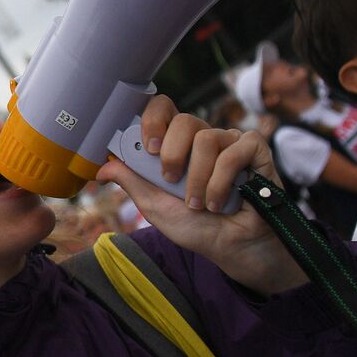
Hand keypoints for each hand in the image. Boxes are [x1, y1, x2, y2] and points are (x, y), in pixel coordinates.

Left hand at [96, 97, 307, 294]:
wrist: (232, 248)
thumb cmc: (196, 227)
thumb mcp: (155, 206)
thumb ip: (132, 182)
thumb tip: (101, 169)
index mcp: (179, 144)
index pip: (164, 108)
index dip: (153, 119)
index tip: (149, 149)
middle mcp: (204, 137)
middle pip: (185, 120)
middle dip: (172, 154)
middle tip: (171, 180)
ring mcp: (231, 141)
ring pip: (207, 139)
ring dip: (198, 179)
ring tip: (199, 204)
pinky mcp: (255, 150)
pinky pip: (234, 151)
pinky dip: (223, 181)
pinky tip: (221, 201)